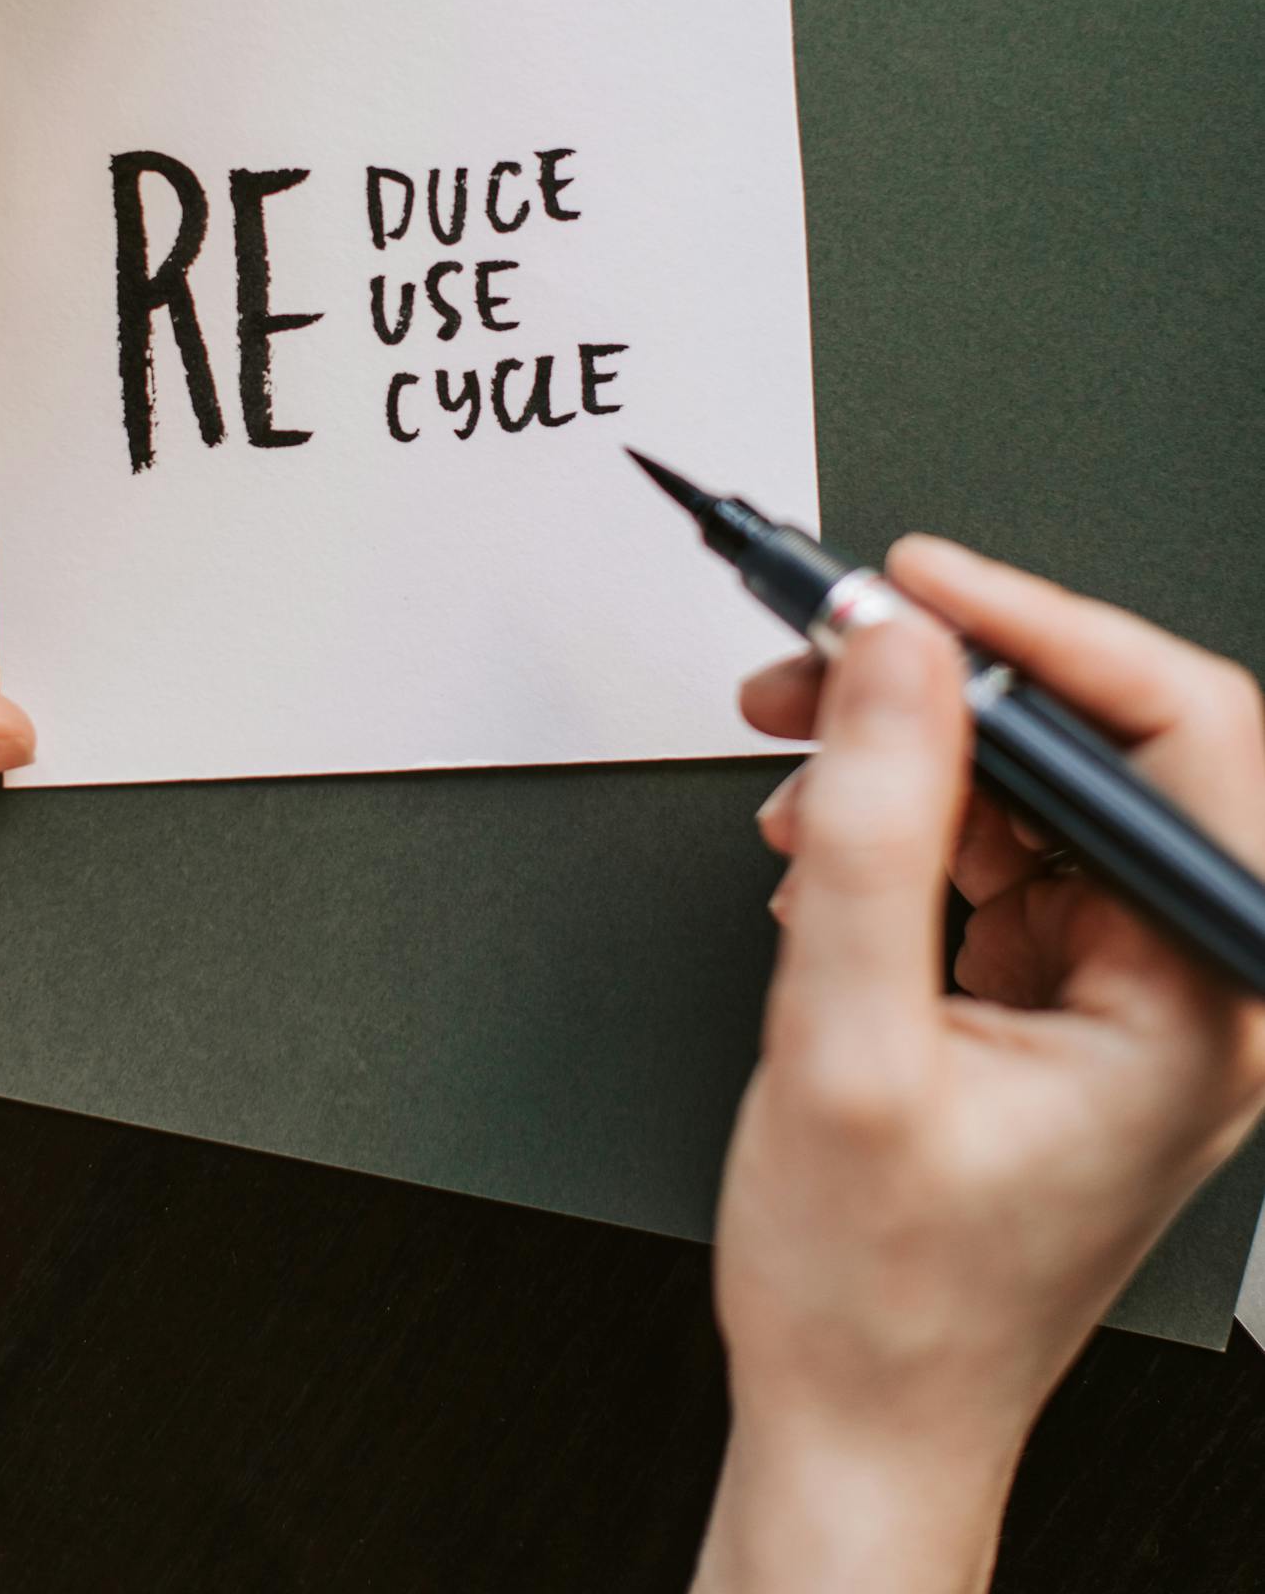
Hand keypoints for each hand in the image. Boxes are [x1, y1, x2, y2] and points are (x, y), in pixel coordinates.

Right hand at [695, 539, 1264, 1593]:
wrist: (859, 1417)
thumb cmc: (879, 1299)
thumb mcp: (846, 1045)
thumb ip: (874, 829)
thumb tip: (895, 656)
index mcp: (1199, 1000)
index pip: (1171, 733)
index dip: (1037, 628)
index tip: (916, 584)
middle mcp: (1194, 987)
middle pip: (1097, 747)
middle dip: (942, 692)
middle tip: (823, 661)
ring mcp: (1137, 992)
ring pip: (1037, 789)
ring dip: (910, 759)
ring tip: (801, 774)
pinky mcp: (1076, 997)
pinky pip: (1003, 853)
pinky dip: (907, 828)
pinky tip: (828, 852)